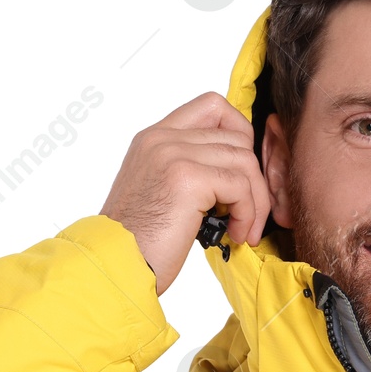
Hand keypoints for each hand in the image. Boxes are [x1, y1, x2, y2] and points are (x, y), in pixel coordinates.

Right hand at [100, 92, 270, 293]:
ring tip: (243, 229)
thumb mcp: (161, 193)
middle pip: (237, 136)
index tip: (241, 174)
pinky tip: (236, 235)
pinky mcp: (188, 179)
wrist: (115, 265)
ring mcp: (174, 155)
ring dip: (255, 201)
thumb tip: (234, 177)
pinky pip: (240, 186)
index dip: (239, 135)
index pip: (213, 107)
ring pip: (244, 160)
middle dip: (254, 179)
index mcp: (155, 138)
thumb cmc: (140, 243)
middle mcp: (163, 139)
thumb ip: (188, 172)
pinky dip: (247, 214)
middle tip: (250, 214)